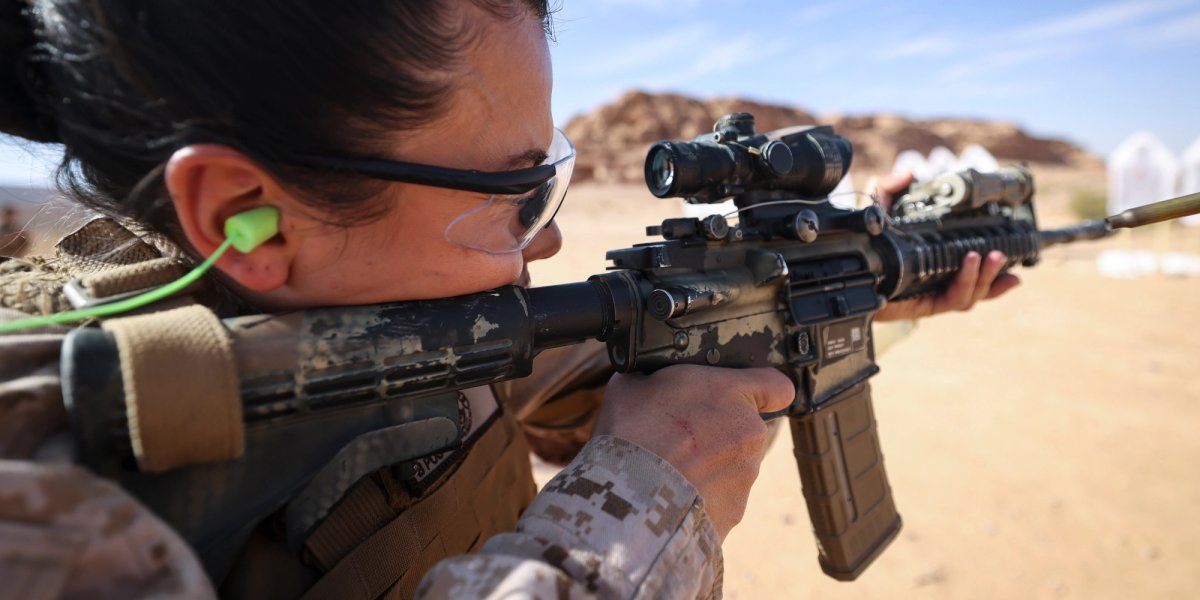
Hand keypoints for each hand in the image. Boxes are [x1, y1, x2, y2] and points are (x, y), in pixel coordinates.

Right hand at [594, 365, 793, 539]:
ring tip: (669, 471)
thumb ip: (657, 377)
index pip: (778, 386)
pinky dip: (702, 497)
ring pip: (733, 466)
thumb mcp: (632, 384)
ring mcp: (746, 475)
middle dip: (719, 433)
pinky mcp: (736, 511)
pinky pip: (721, 498)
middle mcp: (749, 432)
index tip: (744, 397)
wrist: (630, 499)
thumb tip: (649, 379)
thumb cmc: (632, 434)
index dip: (763, 391)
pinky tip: (671, 496)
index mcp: (731, 393)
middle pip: (745, 429)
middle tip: (679, 439)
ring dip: (709, 467)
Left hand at [867, 172, 1021, 321]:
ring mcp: (928, 296)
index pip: (970, 274)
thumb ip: (891, 187)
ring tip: (986, 257)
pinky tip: (972, 268)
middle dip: (994, 274)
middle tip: (1002, 254)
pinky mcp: (918, 305)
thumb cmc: (859, 243)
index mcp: (933, 268)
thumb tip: (911, 172)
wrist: (837, 266)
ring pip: (968, 296)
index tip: (1015, 261)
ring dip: (983, 277)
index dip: (995, 273)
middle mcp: (935, 285)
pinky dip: (964, 285)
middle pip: (977, 289)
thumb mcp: (876, 211)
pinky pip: (949, 301)